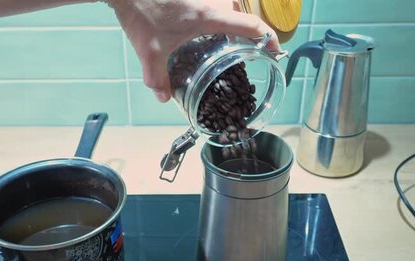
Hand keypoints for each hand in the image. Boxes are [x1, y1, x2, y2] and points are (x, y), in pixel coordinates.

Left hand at [110, 0, 278, 101]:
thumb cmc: (140, 12)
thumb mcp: (148, 51)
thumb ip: (157, 78)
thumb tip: (163, 97)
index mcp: (210, 16)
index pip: (251, 24)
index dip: (268, 37)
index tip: (274, 50)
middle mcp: (212, 0)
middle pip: (240, 12)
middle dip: (243, 30)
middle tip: (238, 47)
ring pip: (226, 3)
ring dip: (226, 18)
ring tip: (218, 37)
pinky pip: (212, 0)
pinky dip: (212, 11)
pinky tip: (195, 23)